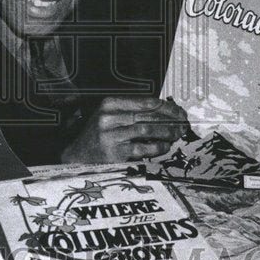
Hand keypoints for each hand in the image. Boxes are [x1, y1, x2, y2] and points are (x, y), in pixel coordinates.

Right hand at [61, 96, 189, 163]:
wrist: (76, 158)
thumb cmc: (97, 136)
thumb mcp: (109, 117)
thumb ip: (132, 112)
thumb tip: (165, 112)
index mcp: (109, 104)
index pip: (144, 101)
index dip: (166, 106)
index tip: (179, 111)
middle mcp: (109, 117)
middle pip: (148, 115)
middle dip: (171, 119)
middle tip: (183, 123)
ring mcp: (111, 136)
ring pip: (147, 130)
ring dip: (167, 132)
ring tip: (178, 134)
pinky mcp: (115, 153)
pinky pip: (143, 148)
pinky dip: (158, 147)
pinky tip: (165, 147)